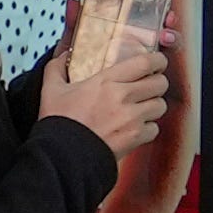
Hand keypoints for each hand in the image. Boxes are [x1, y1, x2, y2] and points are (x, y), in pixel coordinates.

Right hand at [42, 14, 174, 154]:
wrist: (62, 156)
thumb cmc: (58, 123)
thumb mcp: (51, 90)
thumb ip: (57, 68)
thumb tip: (63, 56)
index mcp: (106, 81)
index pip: (145, 62)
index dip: (157, 60)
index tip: (157, 61)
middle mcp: (123, 97)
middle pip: (160, 83)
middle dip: (158, 82)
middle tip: (150, 85)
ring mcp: (132, 119)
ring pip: (160, 106)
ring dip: (154, 105)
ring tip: (144, 107)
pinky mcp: (135, 138)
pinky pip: (154, 129)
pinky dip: (149, 128)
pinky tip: (137, 128)